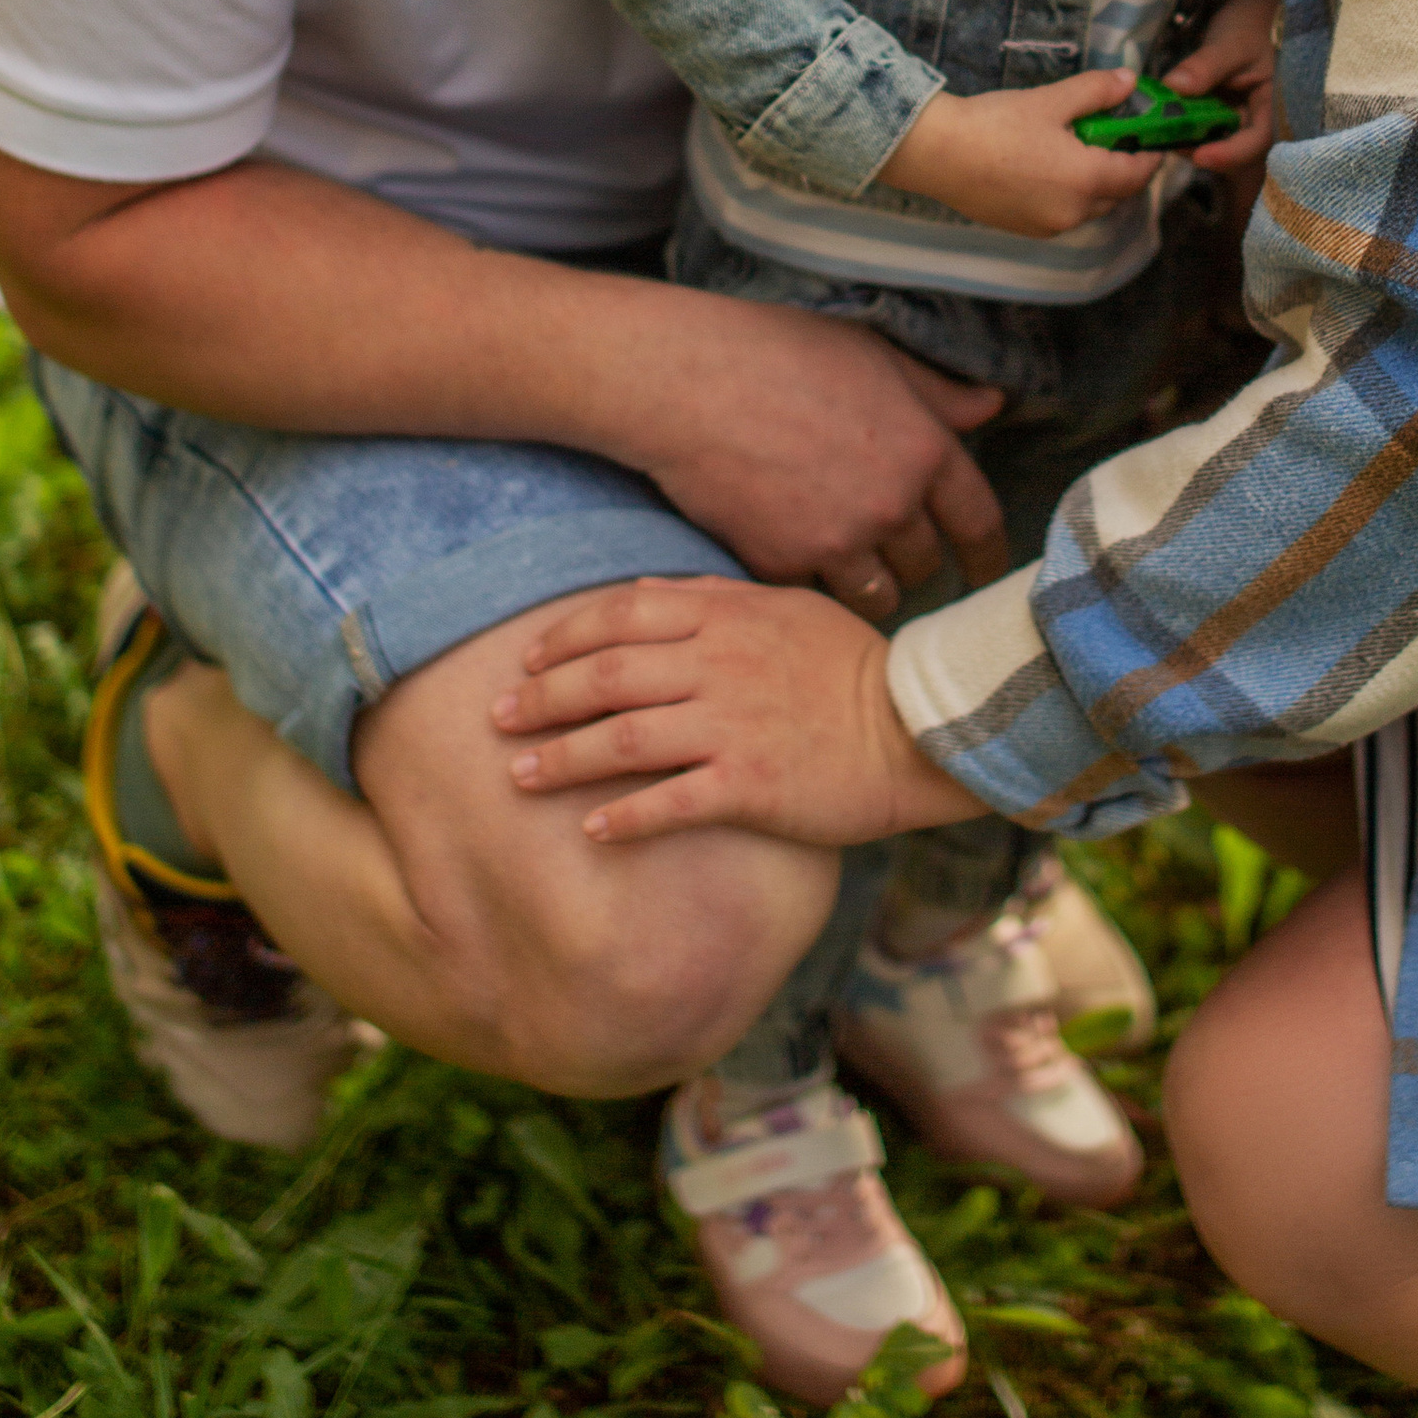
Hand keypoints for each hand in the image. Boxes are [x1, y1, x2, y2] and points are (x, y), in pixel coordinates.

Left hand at [491, 576, 983, 846]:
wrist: (920, 726)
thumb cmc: (853, 667)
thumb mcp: (789, 608)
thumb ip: (716, 597)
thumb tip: (650, 588)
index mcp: (726, 618)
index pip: (621, 616)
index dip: (563, 638)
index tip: (525, 660)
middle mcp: (719, 666)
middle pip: (604, 677)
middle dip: (540, 698)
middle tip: (497, 718)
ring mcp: (733, 726)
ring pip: (621, 738)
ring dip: (560, 758)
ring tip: (519, 775)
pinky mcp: (751, 784)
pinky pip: (669, 801)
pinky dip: (623, 816)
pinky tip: (590, 829)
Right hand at [605, 292, 1006, 623]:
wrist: (688, 383)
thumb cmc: (780, 351)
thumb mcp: (873, 355)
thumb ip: (938, 391)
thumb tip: (993, 405)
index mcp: (924, 450)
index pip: (979, 523)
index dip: (987, 556)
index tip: (986, 573)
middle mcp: (891, 505)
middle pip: (925, 566)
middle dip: (915, 561)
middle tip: (895, 550)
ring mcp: (837, 543)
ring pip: (876, 595)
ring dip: (869, 584)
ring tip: (851, 565)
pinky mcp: (782, 567)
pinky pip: (813, 594)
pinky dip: (808, 580)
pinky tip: (793, 552)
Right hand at [880, 70, 1157, 238]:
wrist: (937, 153)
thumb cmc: (995, 124)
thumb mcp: (1051, 101)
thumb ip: (1096, 92)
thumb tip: (1129, 81)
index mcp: (1087, 181)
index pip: (1138, 173)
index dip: (1151, 154)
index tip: (1154, 136)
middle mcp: (1073, 213)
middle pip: (1117, 193)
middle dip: (1123, 167)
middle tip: (1115, 135)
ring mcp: (1048, 226)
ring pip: (1090, 206)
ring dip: (1095, 182)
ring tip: (1079, 148)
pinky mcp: (1025, 228)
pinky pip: (1063, 214)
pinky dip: (1069, 194)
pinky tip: (1049, 167)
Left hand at [1164, 0, 1282, 176]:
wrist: (1236, 18)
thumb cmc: (1242, 29)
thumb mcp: (1227, 44)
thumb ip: (1205, 66)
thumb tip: (1174, 87)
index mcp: (1271, 107)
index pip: (1259, 140)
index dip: (1232, 155)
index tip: (1201, 156)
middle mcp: (1254, 120)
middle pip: (1237, 154)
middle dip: (1205, 155)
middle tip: (1173, 146)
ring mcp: (1233, 121)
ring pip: (1215, 147)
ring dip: (1190, 145)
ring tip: (1163, 136)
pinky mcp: (1214, 118)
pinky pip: (1199, 133)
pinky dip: (1182, 132)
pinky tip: (1163, 125)